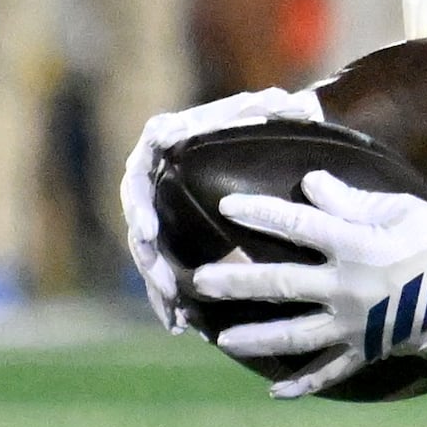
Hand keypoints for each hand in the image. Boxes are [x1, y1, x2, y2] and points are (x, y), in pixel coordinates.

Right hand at [119, 85, 327, 327]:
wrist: (288, 137)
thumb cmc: (280, 119)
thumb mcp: (278, 108)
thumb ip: (272, 106)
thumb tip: (270, 103)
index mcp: (169, 140)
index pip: (139, 173)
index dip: (139, 204)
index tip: (150, 232)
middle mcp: (159, 173)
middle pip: (138, 218)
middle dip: (147, 255)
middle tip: (164, 283)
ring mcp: (165, 204)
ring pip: (148, 249)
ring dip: (156, 282)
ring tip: (174, 312)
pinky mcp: (177, 231)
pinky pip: (164, 265)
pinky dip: (168, 295)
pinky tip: (179, 323)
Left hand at [183, 172, 426, 397]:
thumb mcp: (401, 210)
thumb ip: (351, 200)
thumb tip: (309, 183)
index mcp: (355, 245)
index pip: (297, 225)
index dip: (260, 214)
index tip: (226, 207)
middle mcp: (346, 287)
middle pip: (279, 283)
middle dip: (234, 282)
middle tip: (197, 283)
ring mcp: (354, 324)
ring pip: (293, 334)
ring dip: (254, 337)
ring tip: (220, 340)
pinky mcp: (368, 349)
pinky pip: (331, 371)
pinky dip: (303, 385)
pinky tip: (276, 393)